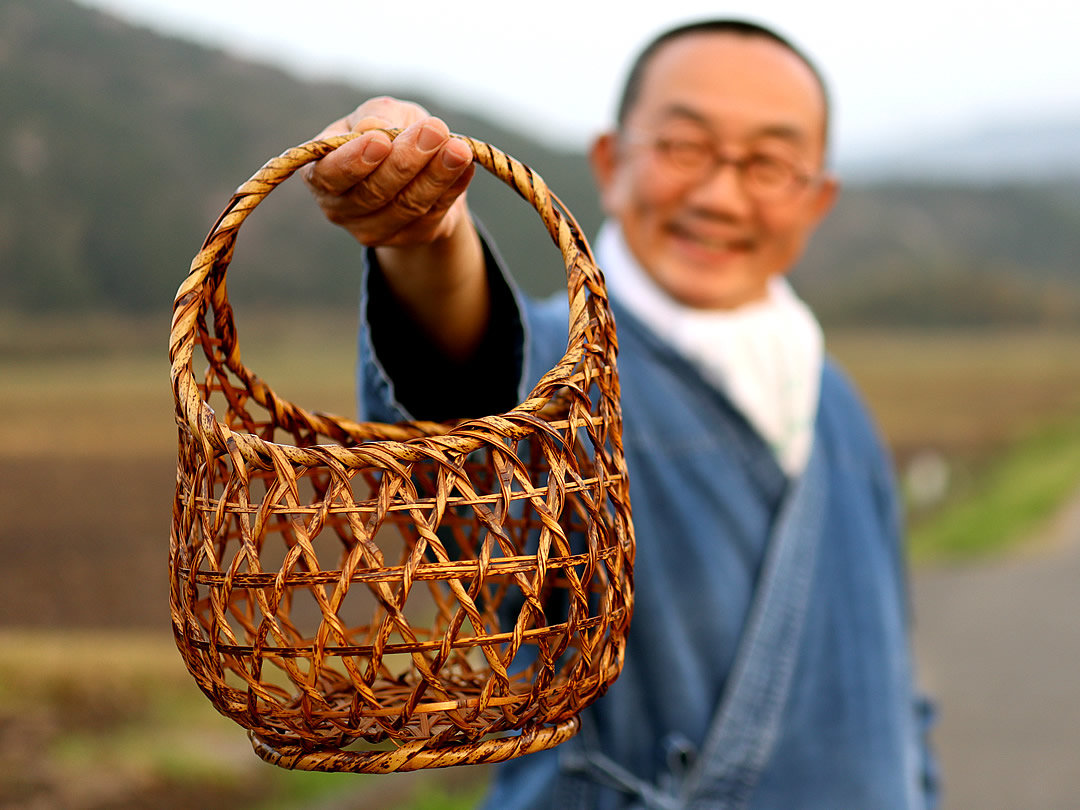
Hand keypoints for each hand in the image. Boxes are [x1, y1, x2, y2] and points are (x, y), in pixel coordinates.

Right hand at [302, 96, 475, 247]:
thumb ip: (375, 117)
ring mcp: (375, 230)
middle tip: (435, 130)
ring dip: (437, 175)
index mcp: (320, 174)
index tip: (381, 140)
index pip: (330, 175)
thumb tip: (371, 129)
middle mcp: (341, 208)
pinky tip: (466, 164)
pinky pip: (435, 213)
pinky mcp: (411, 236)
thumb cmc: (388, 132)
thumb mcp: (380, 114)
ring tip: (459, 148)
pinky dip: (453, 186)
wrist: (417, 165)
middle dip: (407, 161)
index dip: (354, 161)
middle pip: (374, 193)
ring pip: (408, 205)